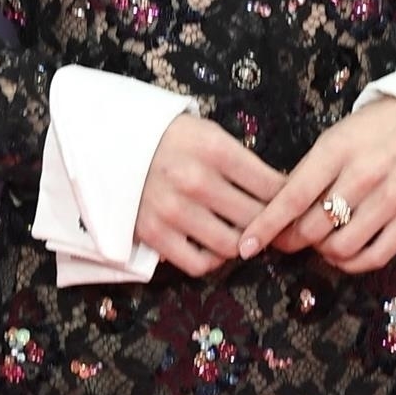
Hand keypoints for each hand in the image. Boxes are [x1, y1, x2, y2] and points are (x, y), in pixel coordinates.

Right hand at [134, 113, 289, 276]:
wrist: (106, 142)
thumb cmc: (164, 136)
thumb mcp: (205, 131)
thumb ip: (239, 159)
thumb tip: (278, 190)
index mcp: (214, 148)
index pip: (271, 184)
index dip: (288, 197)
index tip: (290, 202)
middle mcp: (196, 181)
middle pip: (256, 217)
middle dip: (270, 223)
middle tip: (272, 223)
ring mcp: (174, 210)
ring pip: (232, 244)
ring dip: (242, 243)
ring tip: (243, 235)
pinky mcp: (154, 234)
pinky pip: (198, 263)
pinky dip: (212, 260)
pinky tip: (213, 247)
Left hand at [233, 98, 395, 274]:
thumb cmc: (376, 130)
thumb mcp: (337, 137)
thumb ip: (310, 173)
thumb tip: (279, 212)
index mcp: (337, 149)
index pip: (293, 197)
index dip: (267, 226)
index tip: (247, 244)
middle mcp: (364, 175)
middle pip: (314, 228)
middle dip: (294, 240)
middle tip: (290, 238)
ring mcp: (392, 197)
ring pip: (342, 246)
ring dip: (323, 252)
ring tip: (321, 242)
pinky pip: (375, 256)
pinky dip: (352, 264)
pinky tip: (344, 255)